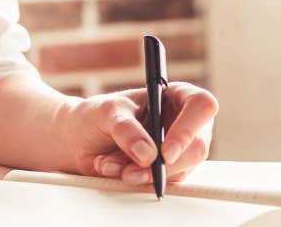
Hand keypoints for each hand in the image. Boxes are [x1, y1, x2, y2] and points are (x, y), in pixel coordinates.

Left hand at [60, 81, 217, 185]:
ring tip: (111, 165)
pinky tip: (115, 171)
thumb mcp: (107, 113)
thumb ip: (126, 129)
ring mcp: (177, 150)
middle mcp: (182, 123)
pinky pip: (163, 183)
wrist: (79, 139)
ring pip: (180, 171)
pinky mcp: (167, 172)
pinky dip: (138, 180)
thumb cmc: (96, 116)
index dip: (189, 129)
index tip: (165, 152)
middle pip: (197, 147)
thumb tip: (147, 153)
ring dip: (144, 174)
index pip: (201, 106)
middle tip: (132, 169)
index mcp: (175, 96)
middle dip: (163, 164)